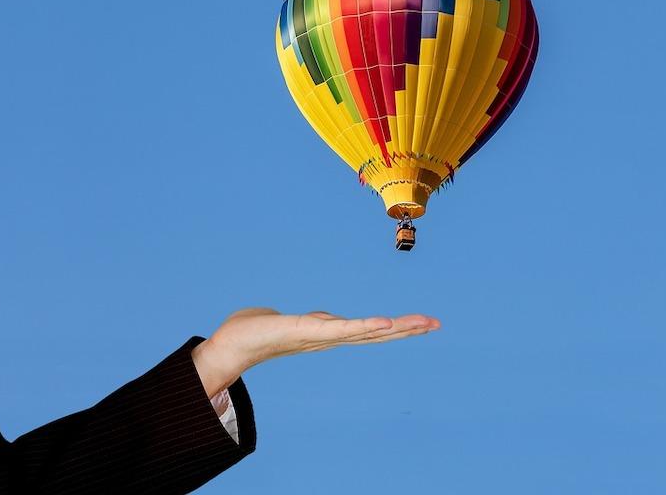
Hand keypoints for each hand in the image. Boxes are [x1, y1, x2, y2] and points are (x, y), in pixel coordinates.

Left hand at [191, 308, 439, 397]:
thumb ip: (315, 322)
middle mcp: (330, 337)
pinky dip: (365, 328)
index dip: (397, 328)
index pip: (369, 330)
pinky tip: (384, 324)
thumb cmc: (257, 333)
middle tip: (436, 323)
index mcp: (329, 334)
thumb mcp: (295, 322)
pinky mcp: (309, 331)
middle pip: (376, 333)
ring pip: (365, 331)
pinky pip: (342, 330)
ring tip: (420, 323)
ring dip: (395, 328)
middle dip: (407, 330)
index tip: (424, 323)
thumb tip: (326, 320)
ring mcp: (322, 336)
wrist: (229, 345)